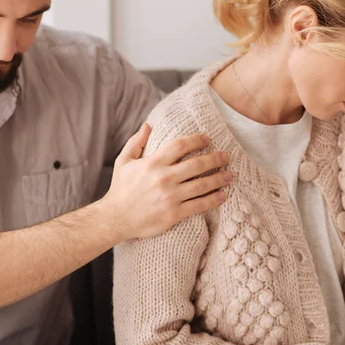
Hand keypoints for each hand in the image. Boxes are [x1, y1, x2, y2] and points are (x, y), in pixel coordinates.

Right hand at [102, 124, 231, 239]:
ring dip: (218, 179)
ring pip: (201, 185)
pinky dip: (213, 199)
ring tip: (229, 175)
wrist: (115, 219)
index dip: (196, 140)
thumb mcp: (123, 162)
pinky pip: (199, 205)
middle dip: (215, 158)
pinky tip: (222, 195)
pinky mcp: (174, 214)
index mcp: (152, 163)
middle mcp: (163, 178)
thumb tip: (148, 125)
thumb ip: (136, 142)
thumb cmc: (120, 190)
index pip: (180, 146)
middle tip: (226, 156)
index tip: (207, 139)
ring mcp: (170, 197)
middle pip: (196, 164)